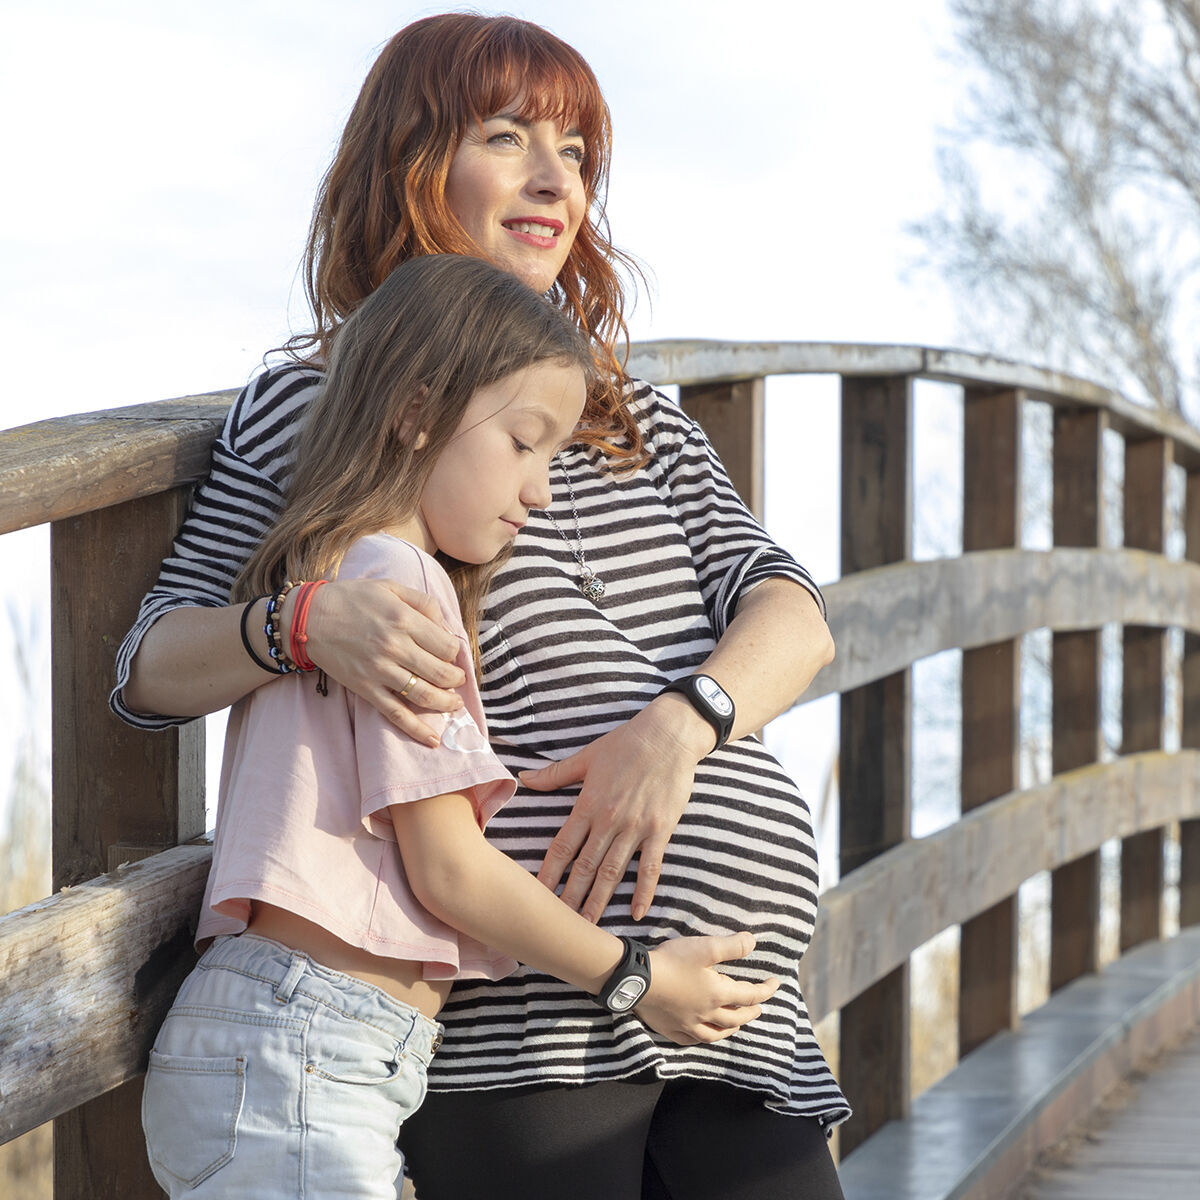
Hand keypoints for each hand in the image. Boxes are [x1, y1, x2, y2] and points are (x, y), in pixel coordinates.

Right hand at [300, 578, 465, 743]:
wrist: (308, 618)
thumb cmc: (351, 599)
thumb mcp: (389, 587)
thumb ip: (422, 602)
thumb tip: (445, 624)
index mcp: (404, 620)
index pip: (447, 646)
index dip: (454, 653)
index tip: (450, 654)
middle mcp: (395, 647)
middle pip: (441, 673)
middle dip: (456, 679)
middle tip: (457, 679)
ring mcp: (380, 670)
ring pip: (425, 695)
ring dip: (446, 703)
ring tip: (454, 703)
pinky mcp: (365, 688)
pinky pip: (396, 714)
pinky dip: (416, 729)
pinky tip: (432, 739)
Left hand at [524, 696, 711, 922]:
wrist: (669, 735)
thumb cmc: (626, 742)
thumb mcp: (587, 756)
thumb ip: (555, 774)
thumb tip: (524, 777)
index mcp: (588, 804)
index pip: (562, 846)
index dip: (548, 873)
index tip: (535, 895)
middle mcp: (609, 821)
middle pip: (585, 867)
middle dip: (570, 898)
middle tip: (558, 924)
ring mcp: (636, 828)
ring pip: (614, 872)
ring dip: (600, 902)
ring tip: (588, 927)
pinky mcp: (660, 830)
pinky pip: (651, 867)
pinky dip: (644, 891)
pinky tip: (637, 913)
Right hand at [637, 933, 778, 1044]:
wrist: (638, 980)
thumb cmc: (673, 962)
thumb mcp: (705, 947)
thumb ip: (732, 946)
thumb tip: (754, 942)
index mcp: (718, 995)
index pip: (749, 995)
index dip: (765, 989)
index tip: (775, 983)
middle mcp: (707, 1014)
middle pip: (736, 1018)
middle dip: (751, 1012)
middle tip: (759, 1007)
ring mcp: (688, 1025)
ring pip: (716, 1034)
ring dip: (731, 1029)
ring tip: (737, 1024)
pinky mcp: (671, 1028)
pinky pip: (691, 1040)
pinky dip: (701, 1038)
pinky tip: (702, 1034)